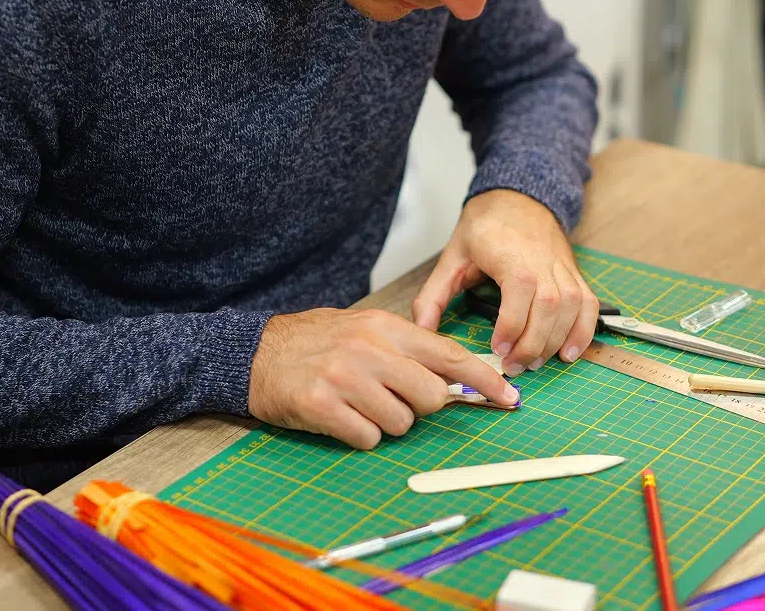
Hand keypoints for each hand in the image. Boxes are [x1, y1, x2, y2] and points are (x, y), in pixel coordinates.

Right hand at [247, 306, 519, 448]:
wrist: (256, 353)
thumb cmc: (317, 343)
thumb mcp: (364, 329)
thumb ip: (407, 349)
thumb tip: (457, 377)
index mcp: (384, 327)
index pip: (447, 354)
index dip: (483, 379)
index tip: (508, 397)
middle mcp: (368, 349)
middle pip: (431, 396)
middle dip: (421, 407)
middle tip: (393, 397)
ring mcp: (344, 377)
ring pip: (401, 422)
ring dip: (387, 422)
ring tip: (359, 403)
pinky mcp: (322, 406)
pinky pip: (368, 437)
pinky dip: (360, 434)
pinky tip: (341, 416)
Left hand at [412, 189, 598, 377]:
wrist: (516, 199)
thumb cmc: (484, 228)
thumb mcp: (452, 257)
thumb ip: (433, 295)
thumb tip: (421, 329)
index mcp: (509, 254)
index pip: (520, 290)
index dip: (512, 324)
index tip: (498, 347)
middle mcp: (541, 261)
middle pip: (549, 306)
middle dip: (533, 343)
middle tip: (513, 365)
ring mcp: (561, 268)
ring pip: (571, 307)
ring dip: (556, 340)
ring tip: (534, 362)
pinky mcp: (573, 274)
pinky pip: (588, 304)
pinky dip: (584, 331)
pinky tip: (568, 353)